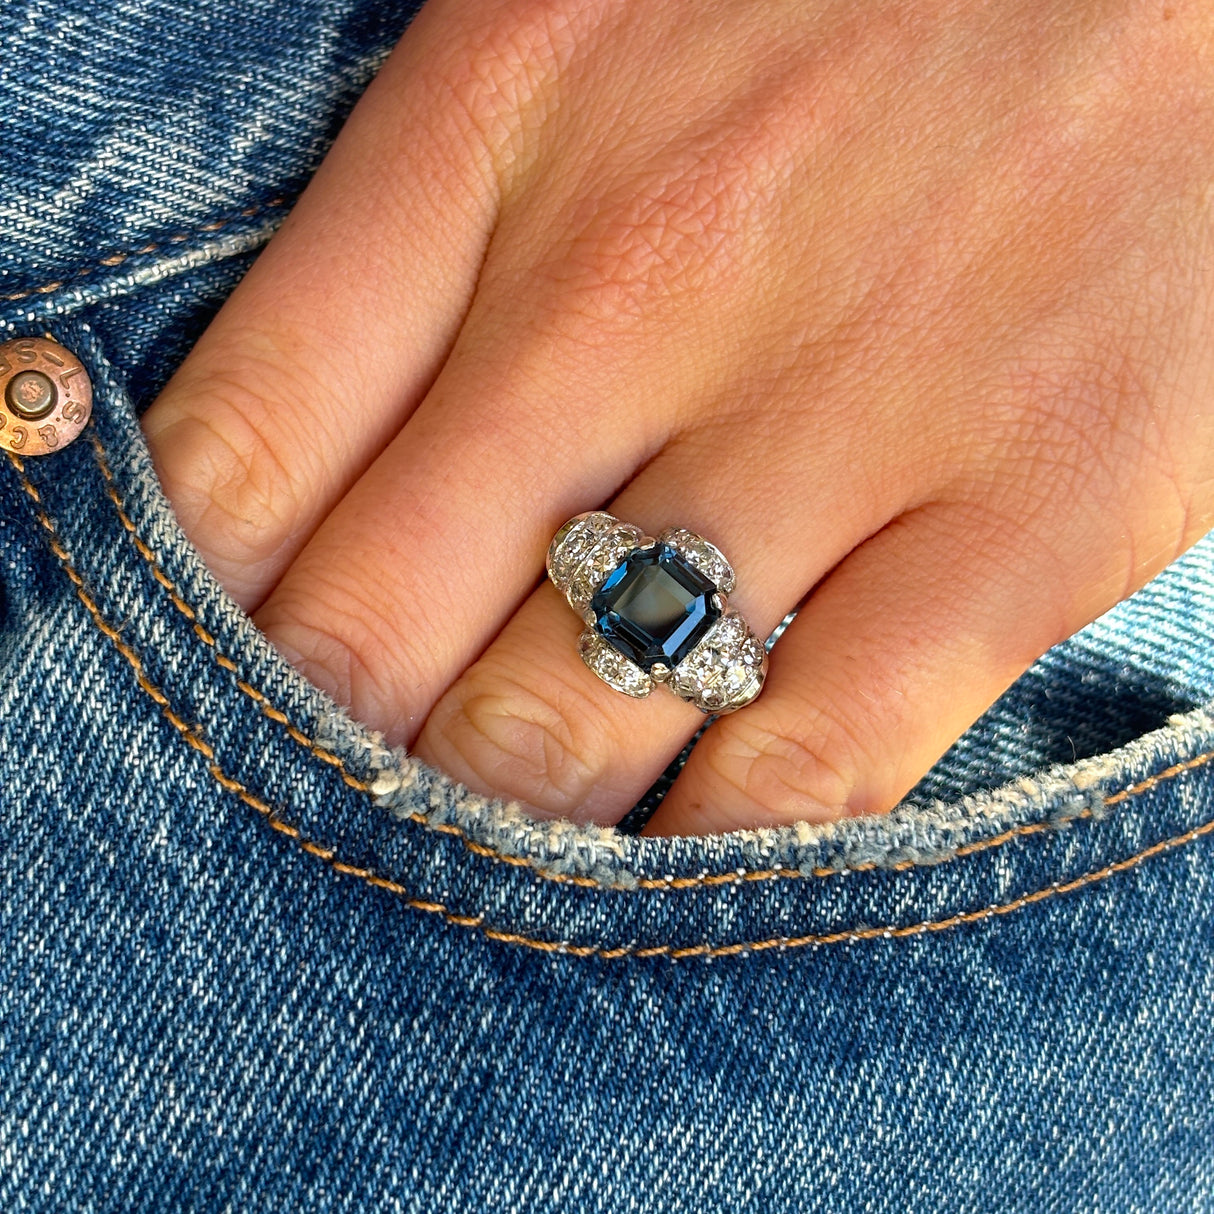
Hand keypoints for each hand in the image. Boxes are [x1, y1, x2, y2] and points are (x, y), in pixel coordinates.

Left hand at [141, 0, 1213, 833]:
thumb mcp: (595, 26)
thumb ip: (429, 244)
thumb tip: (296, 483)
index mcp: (510, 120)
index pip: (240, 445)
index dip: (184, 609)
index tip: (189, 682)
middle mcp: (642, 282)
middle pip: (372, 625)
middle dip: (320, 751)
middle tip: (318, 806)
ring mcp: (837, 414)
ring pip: (565, 724)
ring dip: (486, 832)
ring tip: (471, 861)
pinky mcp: (1026, 515)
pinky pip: (800, 767)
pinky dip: (705, 854)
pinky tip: (667, 863)